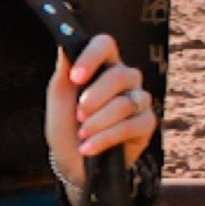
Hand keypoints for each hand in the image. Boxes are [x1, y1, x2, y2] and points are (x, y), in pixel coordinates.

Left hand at [43, 33, 156, 191]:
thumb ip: (63, 71)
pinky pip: (131, 126)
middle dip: (94, 98)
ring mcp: (139, 100)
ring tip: (81, 134)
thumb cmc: (65, 124)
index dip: (91, 58)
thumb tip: (64, 44)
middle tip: (78, 115)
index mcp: (103, 64)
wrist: (73, 161)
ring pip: (125, 103)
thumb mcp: (58, 97)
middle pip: (119, 75)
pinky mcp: (146, 123)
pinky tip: (89, 148)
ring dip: (98, 122)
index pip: (105, 44)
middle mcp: (125, 78)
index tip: (75, 78)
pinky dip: (106, 138)